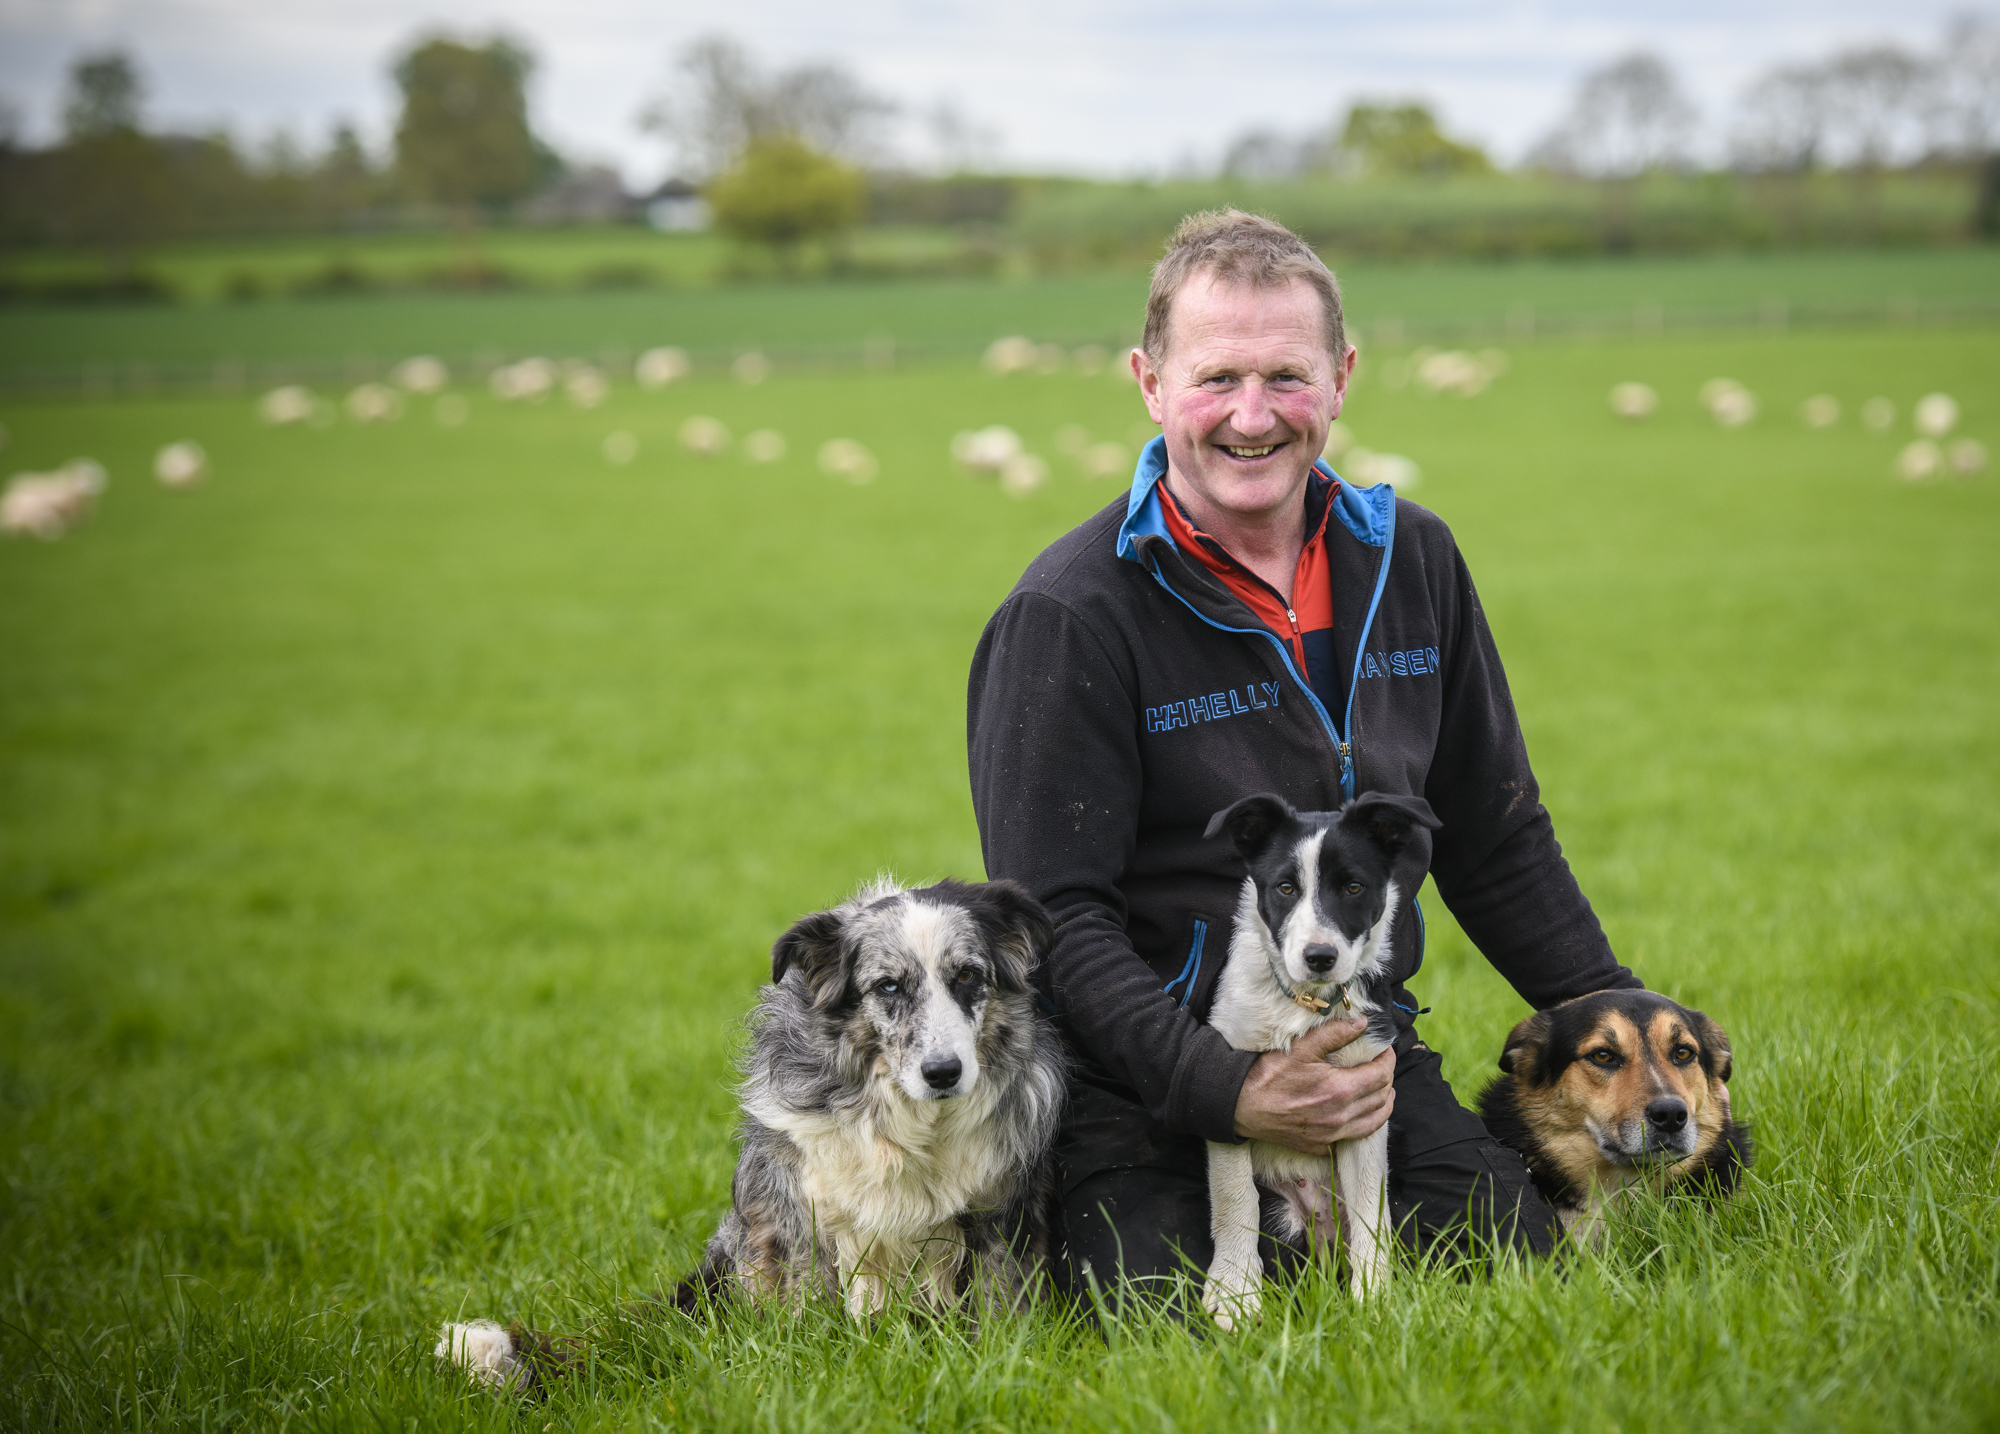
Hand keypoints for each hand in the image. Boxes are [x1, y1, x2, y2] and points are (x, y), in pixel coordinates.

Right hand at [1231, 1016, 1395, 1153]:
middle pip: (1382, 1098)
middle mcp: (1341, 1117)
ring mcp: (1332, 1135)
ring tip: (1382, 1089)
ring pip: (1374, 1122)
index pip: (1381, 1075)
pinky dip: (1364, 1122)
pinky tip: (1359, 1111)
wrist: (1242, 1106)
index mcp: (1340, 1090)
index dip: (1388, 1060)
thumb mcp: (1301, 1047)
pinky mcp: (1321, 1146)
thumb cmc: (1269, 1075)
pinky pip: (1354, 1136)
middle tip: (1382, 1065)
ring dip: (1383, 1104)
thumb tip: (1362, 1023)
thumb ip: (1335, 1033)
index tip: (1385, 1050)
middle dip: (1387, 1079)